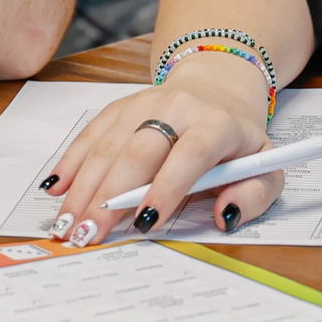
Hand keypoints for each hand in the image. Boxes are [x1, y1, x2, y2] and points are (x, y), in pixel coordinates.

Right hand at [43, 52, 281, 246]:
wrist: (217, 88)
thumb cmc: (237, 141)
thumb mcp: (266, 167)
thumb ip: (254, 195)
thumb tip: (226, 214)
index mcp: (216, 124)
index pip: (190, 153)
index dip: (167, 186)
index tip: (146, 220)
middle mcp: (177, 107)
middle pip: (138, 150)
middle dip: (110, 196)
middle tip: (89, 233)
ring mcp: (143, 103)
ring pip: (108, 144)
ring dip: (83, 187)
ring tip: (67, 223)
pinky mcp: (119, 107)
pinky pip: (90, 135)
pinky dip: (71, 164)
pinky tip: (56, 190)